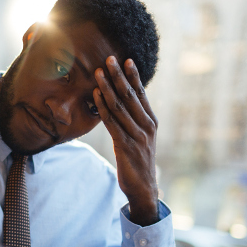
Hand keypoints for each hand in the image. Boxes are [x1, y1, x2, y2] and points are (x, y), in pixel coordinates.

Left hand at [94, 56, 158, 225]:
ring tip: (98, 72)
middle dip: (119, 76)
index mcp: (151, 121)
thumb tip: (123, 101)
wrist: (143, 187)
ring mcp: (137, 136)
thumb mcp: (140, 137)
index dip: (133, 76)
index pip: (141, 94)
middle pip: (130, 95)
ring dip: (107, 87)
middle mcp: (146, 126)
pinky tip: (95, 95)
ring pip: (120, 106)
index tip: (126, 59)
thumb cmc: (139, 160)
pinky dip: (103, 107)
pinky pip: (112, 122)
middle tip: (109, 58)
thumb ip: (134, 119)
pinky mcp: (125, 146)